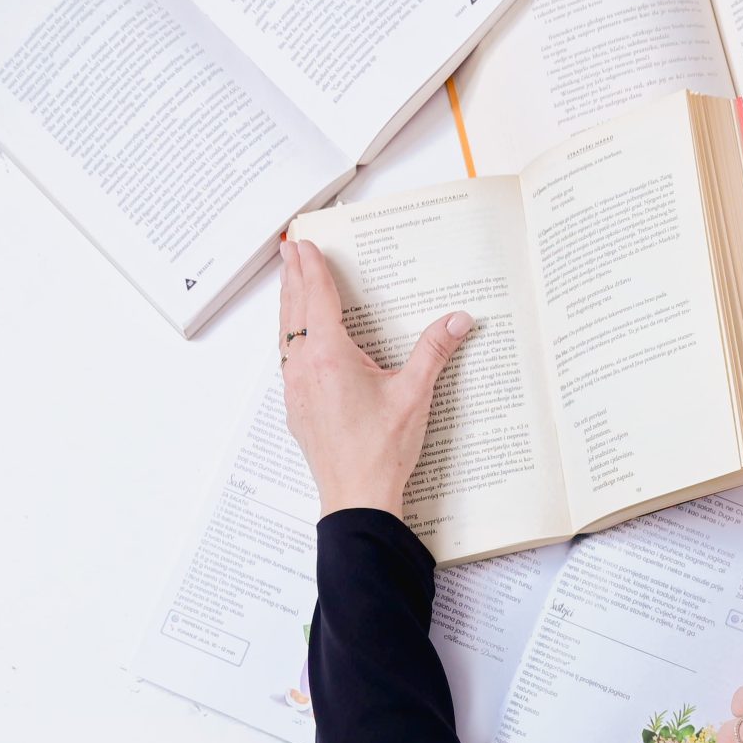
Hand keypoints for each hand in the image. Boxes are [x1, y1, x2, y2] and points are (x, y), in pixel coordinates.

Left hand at [278, 237, 472, 519]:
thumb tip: (456, 319)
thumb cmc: (380, 451)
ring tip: (291, 286)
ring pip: (286, 334)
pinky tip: (297, 341)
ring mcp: (296, 388)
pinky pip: (288, 360)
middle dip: (294, 278)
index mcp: (330, 355)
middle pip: (294, 309)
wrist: (356, 496)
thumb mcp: (414, 394)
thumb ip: (434, 350)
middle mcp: (305, 367)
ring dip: (288, 306)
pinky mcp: (296, 407)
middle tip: (291, 252)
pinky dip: (290, 337)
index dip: (313, 268)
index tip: (305, 246)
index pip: (317, 297)